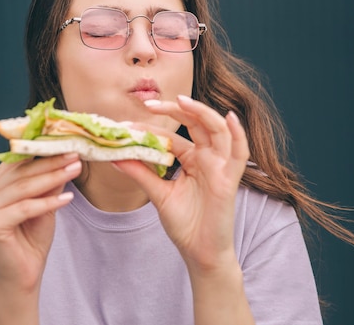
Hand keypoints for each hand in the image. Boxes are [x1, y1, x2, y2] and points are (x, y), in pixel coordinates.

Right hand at [0, 153, 80, 291]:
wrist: (24, 274)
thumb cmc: (32, 238)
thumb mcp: (45, 203)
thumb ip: (50, 182)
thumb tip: (66, 156)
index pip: (19, 162)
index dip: (44, 152)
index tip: (69, 145)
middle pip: (22, 173)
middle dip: (52, 163)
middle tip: (75, 155)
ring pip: (24, 188)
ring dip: (53, 177)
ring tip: (75, 169)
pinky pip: (24, 208)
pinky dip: (48, 202)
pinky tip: (68, 198)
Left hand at [112, 95, 249, 270]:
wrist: (200, 253)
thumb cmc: (185, 224)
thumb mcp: (158, 194)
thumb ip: (140, 173)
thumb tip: (114, 155)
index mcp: (193, 159)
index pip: (173, 135)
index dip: (151, 127)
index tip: (126, 125)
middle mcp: (208, 157)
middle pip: (196, 123)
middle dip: (175, 109)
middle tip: (149, 104)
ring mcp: (221, 166)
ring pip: (217, 129)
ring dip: (201, 112)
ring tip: (181, 101)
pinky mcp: (230, 179)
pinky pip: (239, 152)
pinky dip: (238, 133)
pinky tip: (230, 118)